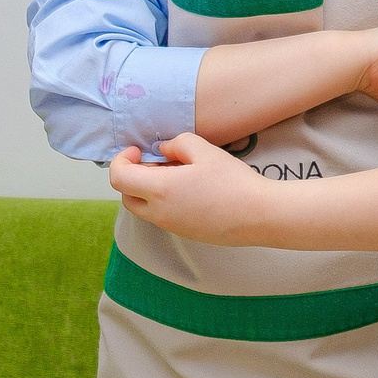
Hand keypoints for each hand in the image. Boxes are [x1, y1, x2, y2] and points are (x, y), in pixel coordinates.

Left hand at [109, 132, 274, 243]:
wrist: (259, 215)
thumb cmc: (233, 182)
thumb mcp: (204, 150)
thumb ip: (177, 144)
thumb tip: (164, 150)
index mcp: (159, 190)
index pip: (118, 178)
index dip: (121, 160)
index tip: (138, 150)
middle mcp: (159, 212)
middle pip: (126, 196)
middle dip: (132, 177)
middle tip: (155, 163)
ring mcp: (171, 226)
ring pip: (144, 208)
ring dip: (149, 190)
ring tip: (177, 175)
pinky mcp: (185, 233)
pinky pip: (162, 216)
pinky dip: (164, 201)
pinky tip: (190, 190)